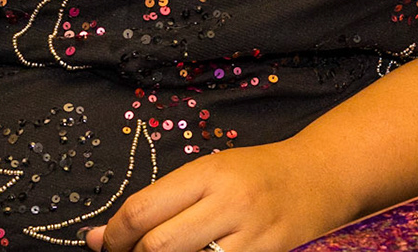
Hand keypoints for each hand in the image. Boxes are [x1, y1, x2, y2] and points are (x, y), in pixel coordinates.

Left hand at [88, 141, 350, 251]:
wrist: (320, 178)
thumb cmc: (258, 174)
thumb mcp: (210, 173)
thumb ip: (158, 202)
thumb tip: (97, 238)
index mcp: (210, 173)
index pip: (142, 211)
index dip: (112, 236)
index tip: (105, 244)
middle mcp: (229, 202)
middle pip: (156, 245)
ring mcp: (251, 235)